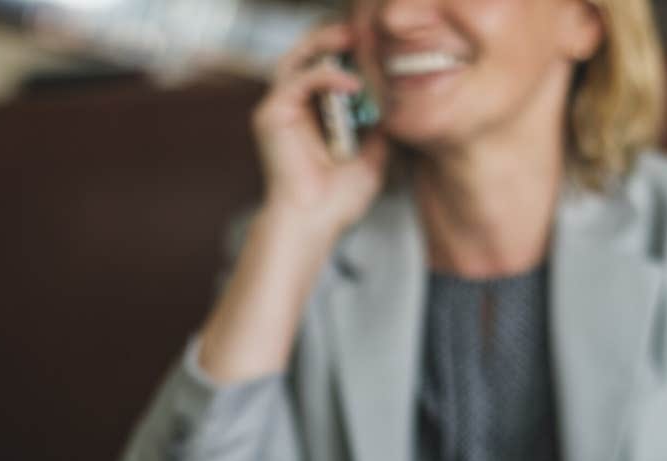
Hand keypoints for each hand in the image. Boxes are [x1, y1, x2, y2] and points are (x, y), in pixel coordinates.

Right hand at [252, 23, 388, 235]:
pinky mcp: (271, 114)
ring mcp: (279, 110)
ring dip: (326, 44)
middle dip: (335, 39)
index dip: (349, 55)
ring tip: (355, 38)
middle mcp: (292, 109)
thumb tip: (394, 106)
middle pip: (308, 56)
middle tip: (364, 29)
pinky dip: (326, 76)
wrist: (313, 223)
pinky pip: (299, 80)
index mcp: (312, 118)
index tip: (377, 46)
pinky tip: (353, 83)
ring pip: (298, 58)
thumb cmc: (337, 202)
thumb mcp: (372, 160)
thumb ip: (378, 130)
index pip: (326, 71)